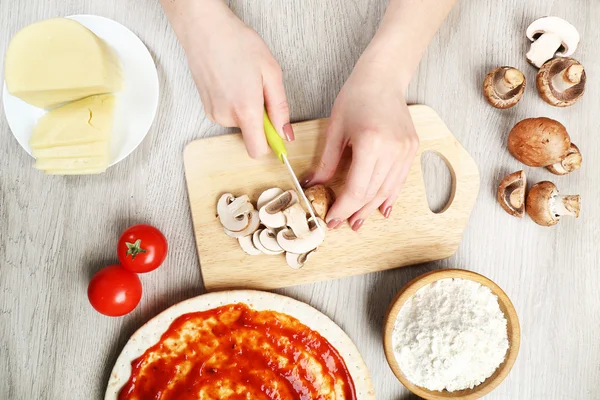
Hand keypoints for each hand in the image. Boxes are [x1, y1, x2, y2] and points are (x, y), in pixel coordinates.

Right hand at [181, 3, 292, 157]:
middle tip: (259, 90)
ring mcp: (213, 113)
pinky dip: (234, 103)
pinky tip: (232, 81)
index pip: (257, 150)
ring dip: (247, 108)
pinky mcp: (206, 107)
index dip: (271, 144)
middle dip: (260, 118)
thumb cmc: (237, 44)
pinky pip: (228, 114)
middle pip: (251, 134)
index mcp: (245, 110)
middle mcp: (226, 117)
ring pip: (240, 123)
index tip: (277, 132)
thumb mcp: (271, 73)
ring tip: (244, 81)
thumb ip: (280, 108)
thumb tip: (286, 133)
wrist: (205, 29)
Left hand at [304, 60, 418, 230]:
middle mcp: (392, 150)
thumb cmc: (356, 97)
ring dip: (371, 208)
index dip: (343, 208)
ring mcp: (406, 151)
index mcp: (371, 143)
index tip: (332, 219)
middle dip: (355, 211)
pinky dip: (389, 195)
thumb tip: (314, 185)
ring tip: (358, 221)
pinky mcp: (412, 149)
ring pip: (387, 190)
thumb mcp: (335, 129)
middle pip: (372, 192)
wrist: (383, 78)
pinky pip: (399, 180)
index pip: (357, 188)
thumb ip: (326, 162)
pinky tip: (381, 209)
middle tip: (342, 224)